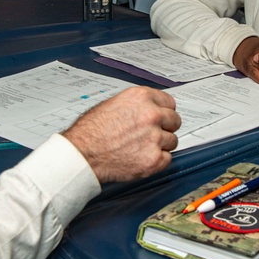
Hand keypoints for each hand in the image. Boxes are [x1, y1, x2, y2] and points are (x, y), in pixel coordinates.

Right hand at [63, 87, 180, 182]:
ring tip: (142, 147)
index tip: (162, 117)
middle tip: (152, 134)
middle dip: (166, 127)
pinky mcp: (155, 159)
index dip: (164, 111)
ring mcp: (155, 138)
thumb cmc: (91, 131)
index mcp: (142, 98)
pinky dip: (157, 161)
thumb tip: (148, 109)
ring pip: (172, 141)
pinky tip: (141, 157)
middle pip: (175, 121)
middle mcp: (152, 115)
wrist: (83, 154)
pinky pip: (167, 159)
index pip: (169, 102)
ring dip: (161, 145)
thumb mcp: (113, 104)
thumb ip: (136, 105)